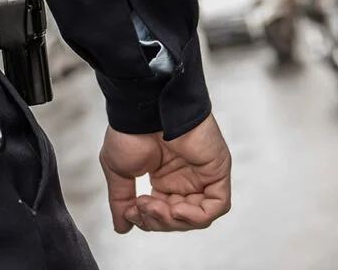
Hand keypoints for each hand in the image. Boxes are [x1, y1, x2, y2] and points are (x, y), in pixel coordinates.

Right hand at [99, 114, 230, 232]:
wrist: (143, 110)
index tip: (131, 210)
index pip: (162, 214)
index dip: (147, 220)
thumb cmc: (129, 131)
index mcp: (165, 178)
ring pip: (198, 217)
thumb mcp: (119, 172)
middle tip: (141, 207)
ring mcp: (203, 174)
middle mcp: (185, 178)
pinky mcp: (218, 169)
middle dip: (158, 221)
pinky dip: (197, 216)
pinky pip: (217, 206)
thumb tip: (122, 227)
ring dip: (173, 220)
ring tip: (155, 206)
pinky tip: (177, 209)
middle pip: (179, 219)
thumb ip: (121, 201)